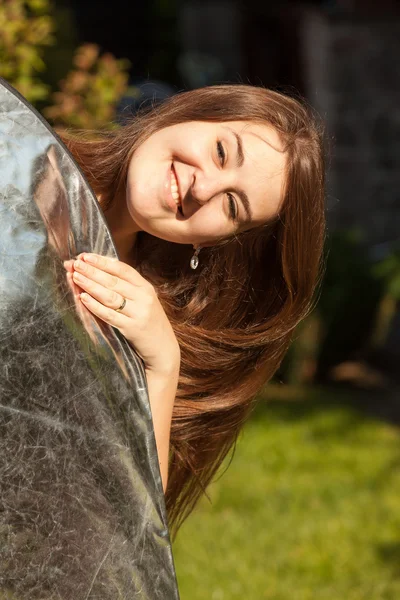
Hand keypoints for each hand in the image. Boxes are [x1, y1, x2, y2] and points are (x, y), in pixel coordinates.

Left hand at [64, 253, 180, 375]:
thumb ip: (127, 288)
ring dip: (91, 285)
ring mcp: (138, 313)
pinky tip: (83, 298)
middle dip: (92, 271)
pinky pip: (109, 315)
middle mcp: (144, 297)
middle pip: (113, 281)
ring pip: (110, 296)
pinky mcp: (132, 328)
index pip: (122, 269)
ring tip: (75, 277)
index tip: (85, 255)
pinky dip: (95, 306)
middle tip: (75, 264)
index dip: (103, 262)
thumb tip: (100, 271)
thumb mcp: (144, 301)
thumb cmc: (149, 323)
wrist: (163, 349)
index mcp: (146, 287)